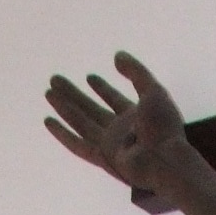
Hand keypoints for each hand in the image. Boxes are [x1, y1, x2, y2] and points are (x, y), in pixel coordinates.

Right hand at [45, 52, 188, 210]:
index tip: (89, 77)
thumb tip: (116, 56)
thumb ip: (135, 71)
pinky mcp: (103, 157)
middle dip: (74, 94)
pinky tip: (48, 121)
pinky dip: (63, 134)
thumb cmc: (165, 127)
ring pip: (81, 123)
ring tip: (48, 91)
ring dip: (64, 107)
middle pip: (92, 109)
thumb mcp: (153, 90)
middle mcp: (121, 131)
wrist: (167, 158)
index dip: (102, 88)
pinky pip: (78, 145)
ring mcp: (111, 145)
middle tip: (55, 80)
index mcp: (136, 116)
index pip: (114, 99)